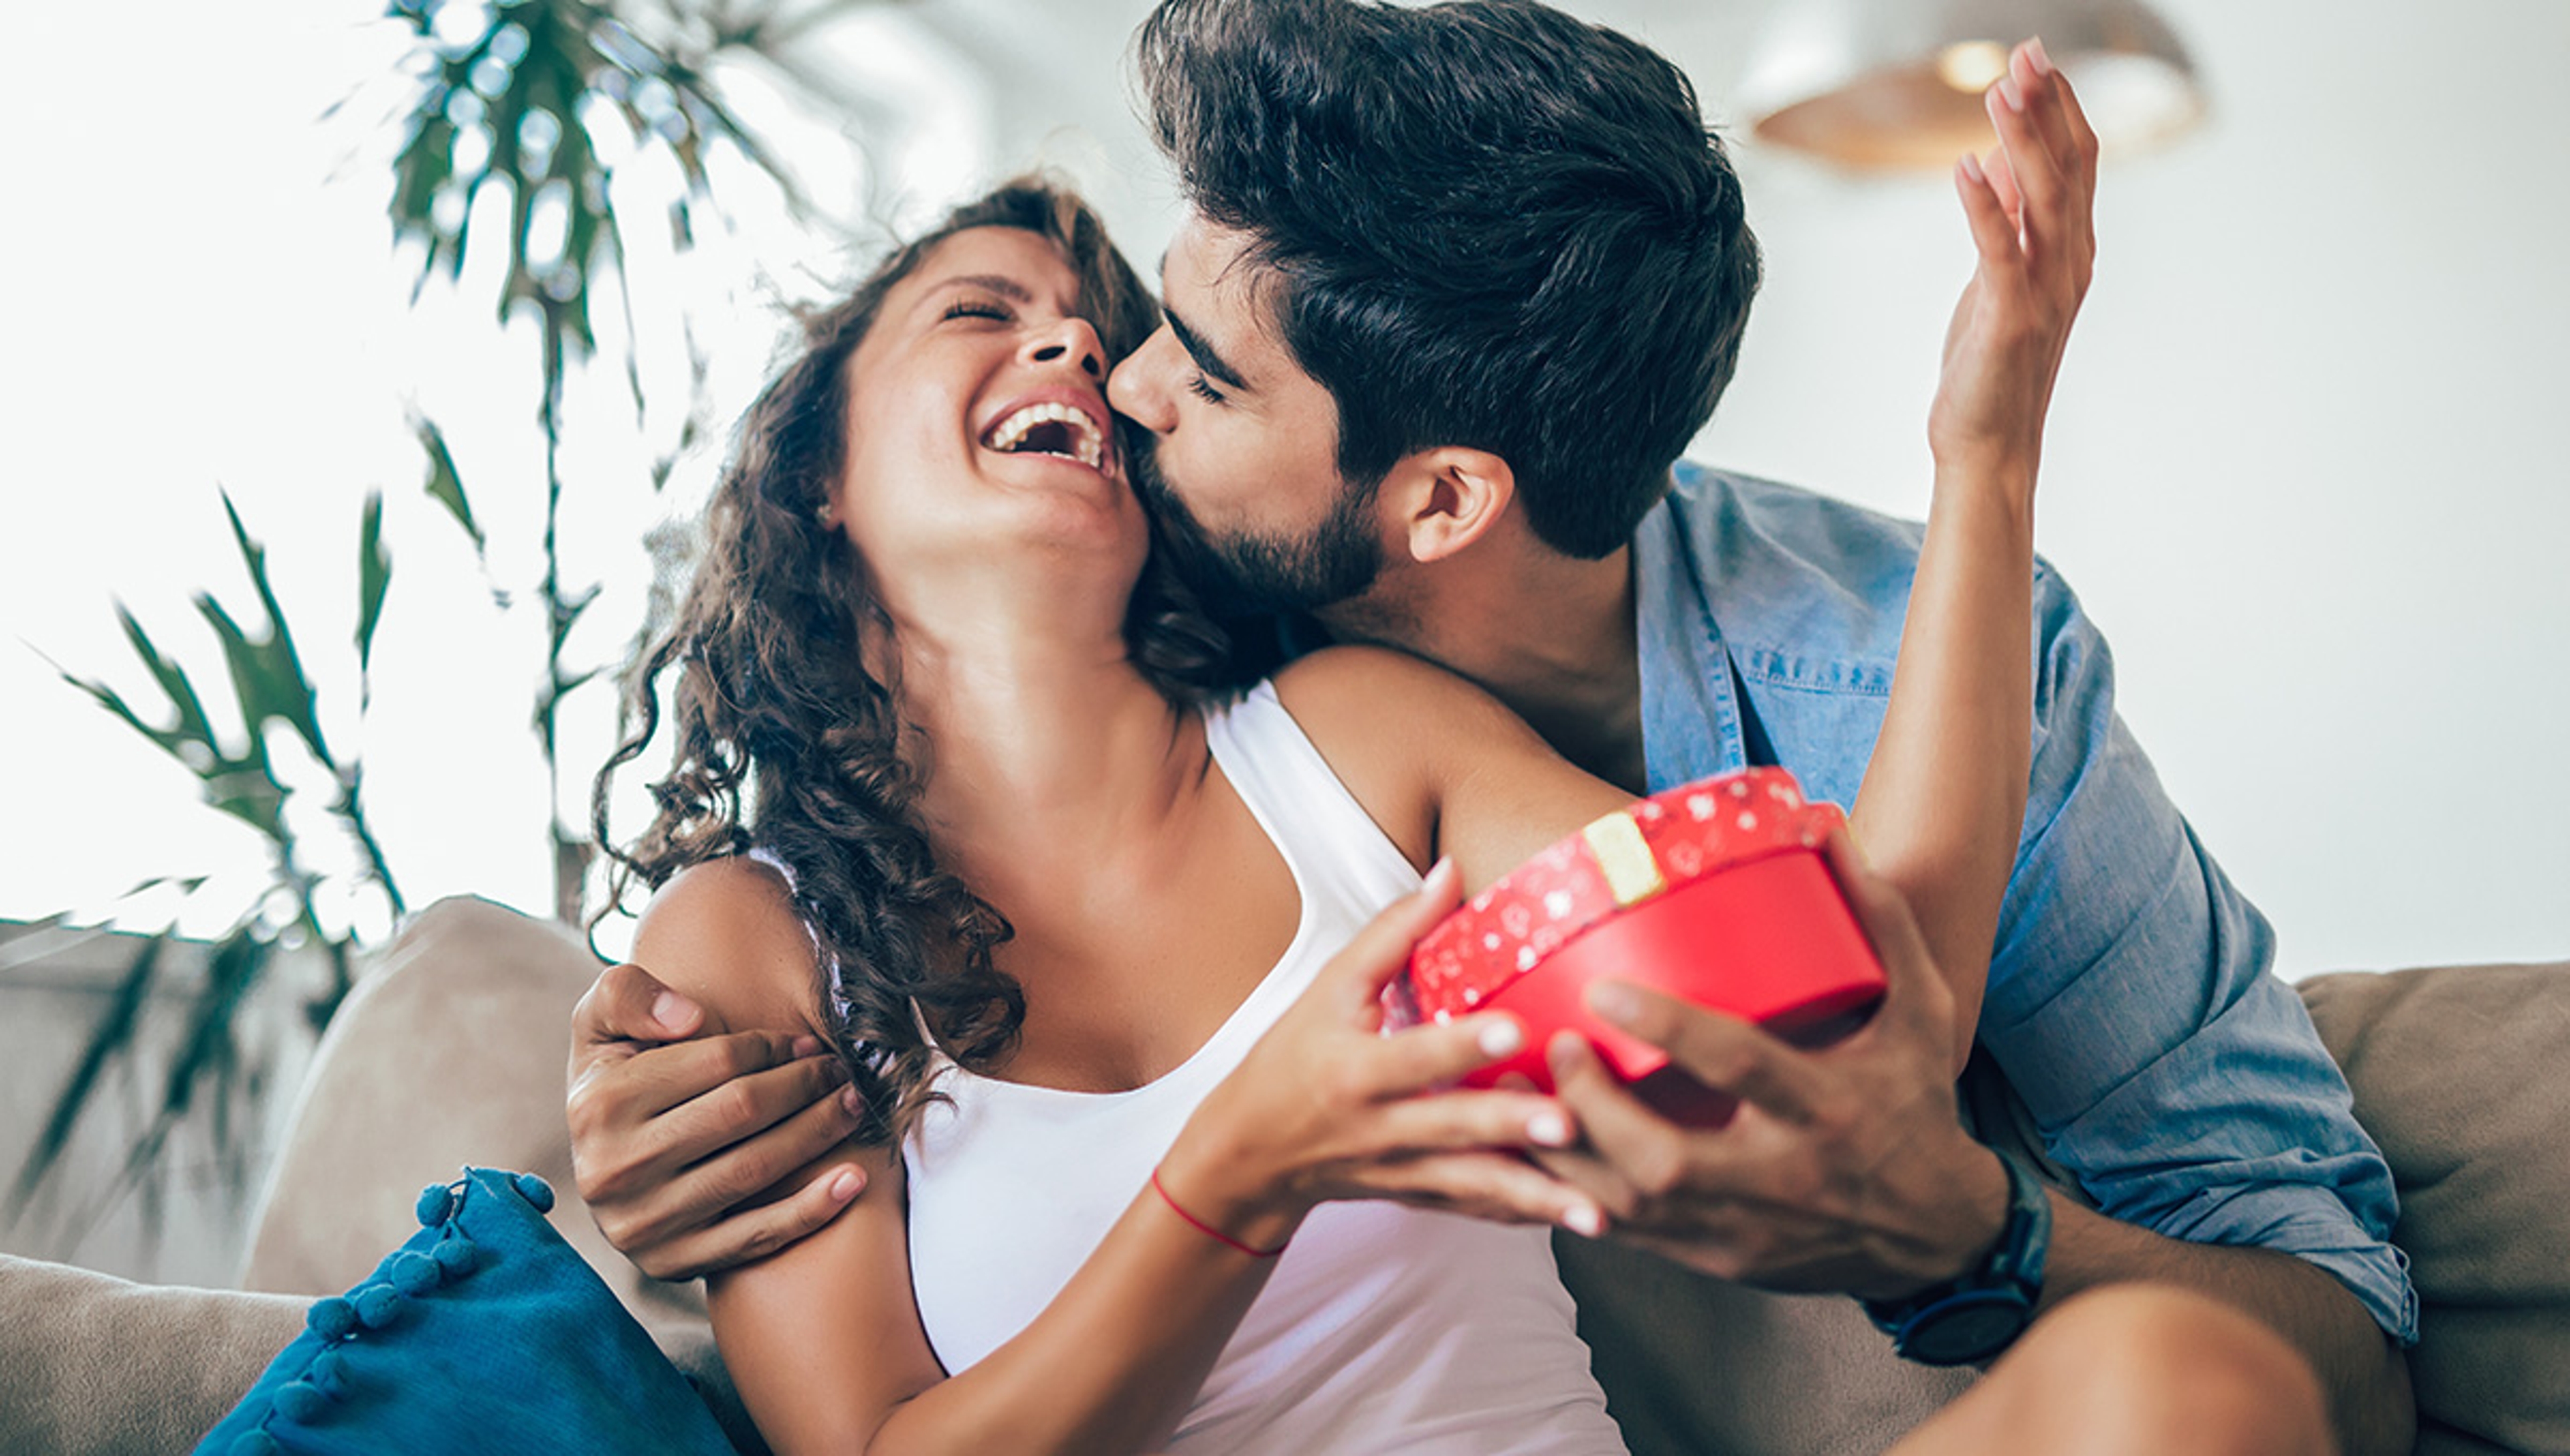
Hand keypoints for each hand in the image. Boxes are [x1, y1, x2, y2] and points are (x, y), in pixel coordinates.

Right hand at [566, 960, 869, 1279]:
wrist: (597, 1167)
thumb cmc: (614, 1081)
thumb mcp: (600, 1024)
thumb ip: (629, 997)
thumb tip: (689, 1018)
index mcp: (601, 1103)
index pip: (717, 1064)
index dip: (773, 1048)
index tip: (807, 1043)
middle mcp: (616, 1168)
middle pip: (742, 1112)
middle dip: (805, 1085)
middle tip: (841, 1071)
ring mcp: (643, 1223)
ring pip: (755, 1169)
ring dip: (818, 1133)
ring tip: (852, 1106)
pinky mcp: (671, 1263)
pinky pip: (754, 1238)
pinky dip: (810, 1210)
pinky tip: (853, 1181)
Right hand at [1158, 860, 1603, 1250]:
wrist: (1249, 1154)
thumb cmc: (1292, 1057)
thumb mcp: (1330, 987)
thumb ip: (1393, 932)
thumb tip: (1451, 872)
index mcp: (1356, 1070)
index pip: (1416, 1054)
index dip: (1464, 1042)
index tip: (1517, 1028)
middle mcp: (1380, 1128)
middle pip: (1455, 1128)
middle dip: (1513, 1127)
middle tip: (1572, 1121)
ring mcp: (1402, 1171)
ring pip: (1475, 1186)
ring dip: (1537, 1196)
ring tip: (1598, 1211)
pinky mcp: (1419, 1197)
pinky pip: (1477, 1210)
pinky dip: (1525, 1217)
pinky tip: (1583, 1220)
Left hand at [1533, 831, 2010, 1300]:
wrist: (1937, 1232)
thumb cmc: (1916, 1104)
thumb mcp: (1919, 1011)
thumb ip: (1877, 920)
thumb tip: (1825, 827)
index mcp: (1829, 1107)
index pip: (1741, 1068)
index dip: (1668, 1029)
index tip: (1603, 992)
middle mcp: (1783, 1177)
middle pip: (1666, 1160)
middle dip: (1594, 1108)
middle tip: (1555, 1047)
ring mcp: (1745, 1230)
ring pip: (1631, 1211)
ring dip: (1564, 1157)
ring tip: (1519, 1096)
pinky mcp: (1717, 1259)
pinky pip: (1628, 1239)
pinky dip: (1573, 1198)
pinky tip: (1537, 1152)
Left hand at [1927, 38, 2099, 494]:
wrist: (1987, 443)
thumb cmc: (1989, 363)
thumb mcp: (1997, 276)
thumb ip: (2006, 218)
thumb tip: (2000, 156)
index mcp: (2070, 250)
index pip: (2076, 162)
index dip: (2059, 107)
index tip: (2036, 57)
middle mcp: (2068, 263)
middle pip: (2068, 168)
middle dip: (2048, 107)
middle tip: (2026, 53)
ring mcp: (2044, 291)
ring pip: (2041, 200)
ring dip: (2022, 141)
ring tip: (2001, 90)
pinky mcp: (2008, 317)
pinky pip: (1999, 251)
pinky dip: (1983, 206)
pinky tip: (1965, 166)